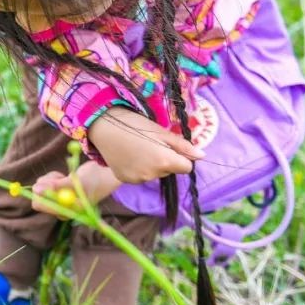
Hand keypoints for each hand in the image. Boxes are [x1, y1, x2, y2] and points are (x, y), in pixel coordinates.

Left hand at [30, 162, 120, 217]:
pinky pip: (45, 182)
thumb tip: (35, 188)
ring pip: (40, 187)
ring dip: (50, 178)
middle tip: (58, 177)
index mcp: (66, 211)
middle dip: (45, 184)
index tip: (45, 181)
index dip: (39, 193)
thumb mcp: (76, 182)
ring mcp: (58, 200)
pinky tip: (63, 177)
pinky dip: (52, 177)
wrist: (104, 174)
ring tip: (64, 177)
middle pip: (37, 197)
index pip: (40, 205)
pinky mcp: (57, 192)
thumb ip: (56, 186)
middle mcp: (60, 208)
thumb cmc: (94, 179)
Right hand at [86, 107, 203, 183]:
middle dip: (164, 160)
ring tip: (137, 149)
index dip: (180, 157)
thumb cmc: (134, 123)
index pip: (186, 167)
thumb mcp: (160, 131)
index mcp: (164, 160)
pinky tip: (129, 156)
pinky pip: (140, 177)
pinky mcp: (125, 180)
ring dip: (151, 165)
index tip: (168, 145)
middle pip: (169, 171)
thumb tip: (202, 155)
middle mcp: (152, 174)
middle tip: (149, 144)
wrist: (102, 126)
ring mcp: (138, 179)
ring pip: (155, 174)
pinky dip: (138, 169)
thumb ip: (182, 145)